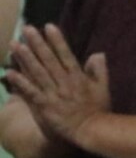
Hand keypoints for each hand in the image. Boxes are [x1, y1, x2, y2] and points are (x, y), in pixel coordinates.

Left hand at [7, 24, 109, 145]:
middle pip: (48, 60)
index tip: (48, 26)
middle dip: (37, 43)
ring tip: (15, 45)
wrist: (92, 131)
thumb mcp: (104, 88)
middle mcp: (64, 82)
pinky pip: (30, 92)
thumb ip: (99, 70)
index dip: (57, 40)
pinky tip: (10, 72)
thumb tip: (97, 53)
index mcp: (78, 77)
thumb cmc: (98, 110)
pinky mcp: (44, 106)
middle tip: (27, 29)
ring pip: (37, 73)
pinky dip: (20, 82)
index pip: (66, 54)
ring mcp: (53, 94)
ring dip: (25, 58)